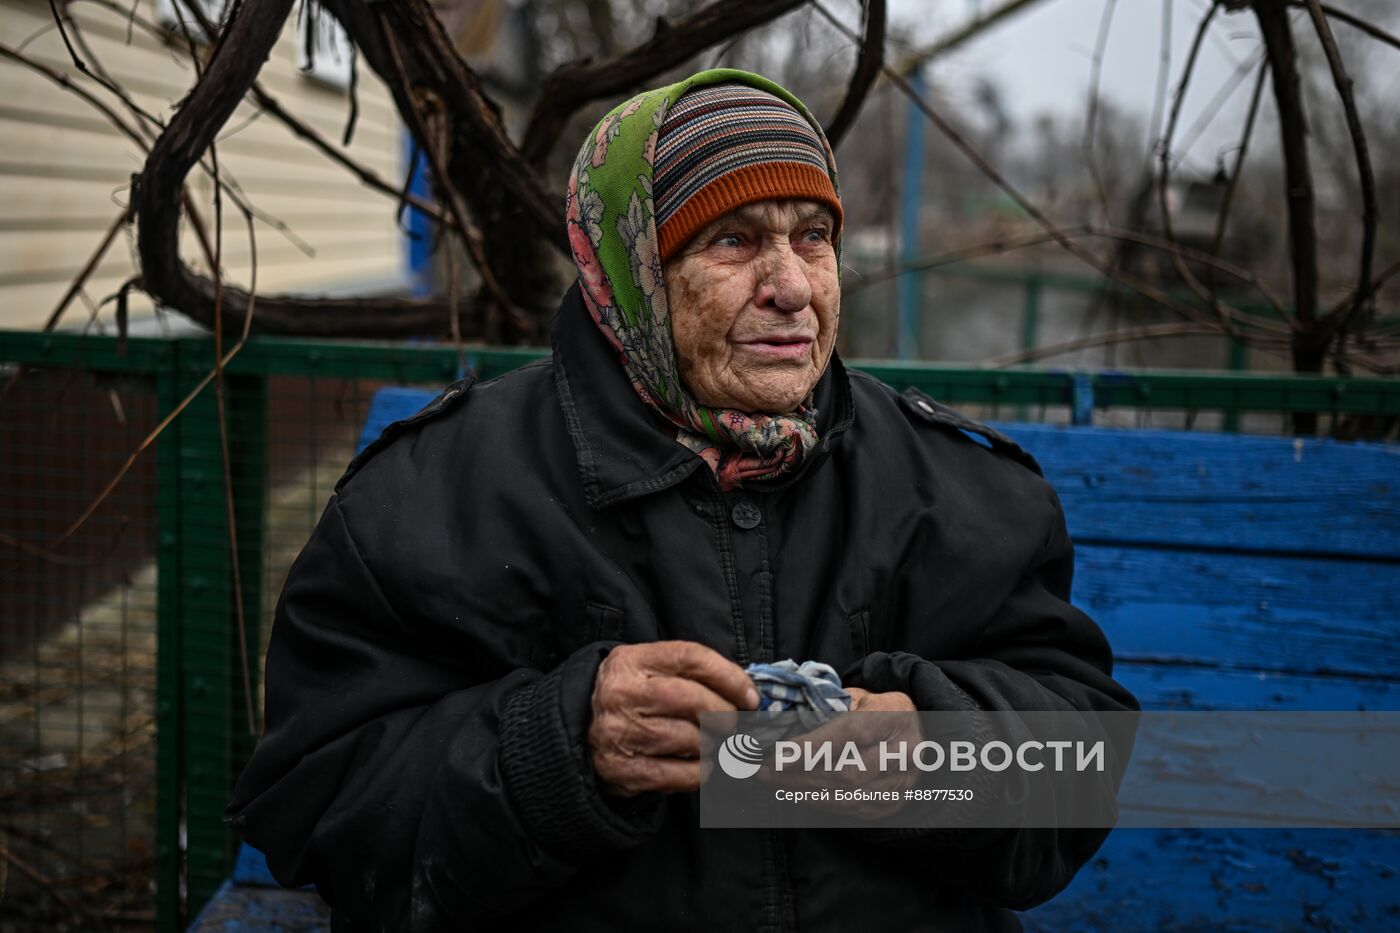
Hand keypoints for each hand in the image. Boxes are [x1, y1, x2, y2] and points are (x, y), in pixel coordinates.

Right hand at [589, 640, 756, 796]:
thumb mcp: (651, 670)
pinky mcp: (620, 770)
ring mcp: (617, 733)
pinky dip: (700, 772)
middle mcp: (621, 693)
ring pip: (685, 738)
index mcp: (631, 660)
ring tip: (720, 744)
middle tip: (737, 724)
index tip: (751, 696)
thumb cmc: (633, 697)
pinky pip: (674, 774)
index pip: (690, 657)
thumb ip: (693, 675)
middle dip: (724, 713)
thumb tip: (749, 696)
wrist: (581, 731)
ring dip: (713, 744)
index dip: (729, 677)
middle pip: (689, 698)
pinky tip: (707, 766)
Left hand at [761, 687, 921, 817]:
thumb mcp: (856, 696)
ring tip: (775, 783)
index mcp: (894, 716)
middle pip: (846, 773)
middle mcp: (904, 753)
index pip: (848, 735)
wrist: (916, 730)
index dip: (810, 749)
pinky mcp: (894, 804)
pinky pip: (851, 811)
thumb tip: (785, 726)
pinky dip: (820, 803)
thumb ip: (827, 709)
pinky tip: (798, 793)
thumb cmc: (877, 708)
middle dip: (799, 775)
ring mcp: (902, 783)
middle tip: (765, 772)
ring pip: (848, 797)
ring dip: (805, 793)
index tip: (777, 757)